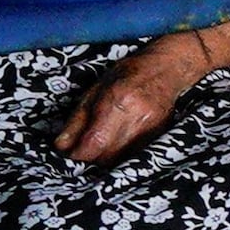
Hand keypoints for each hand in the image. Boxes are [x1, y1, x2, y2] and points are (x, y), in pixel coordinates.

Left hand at [54, 36, 213, 164]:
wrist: (167, 69)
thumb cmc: (128, 74)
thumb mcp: (95, 89)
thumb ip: (77, 119)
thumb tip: (61, 145)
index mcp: (118, 101)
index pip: (94, 143)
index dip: (78, 154)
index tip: (68, 153)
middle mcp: (137, 118)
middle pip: (107, 156)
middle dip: (89, 157)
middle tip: (81, 148)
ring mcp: (152, 129)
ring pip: (120, 160)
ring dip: (104, 158)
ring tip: (97, 145)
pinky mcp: (160, 136)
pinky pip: (133, 156)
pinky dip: (120, 155)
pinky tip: (115, 144)